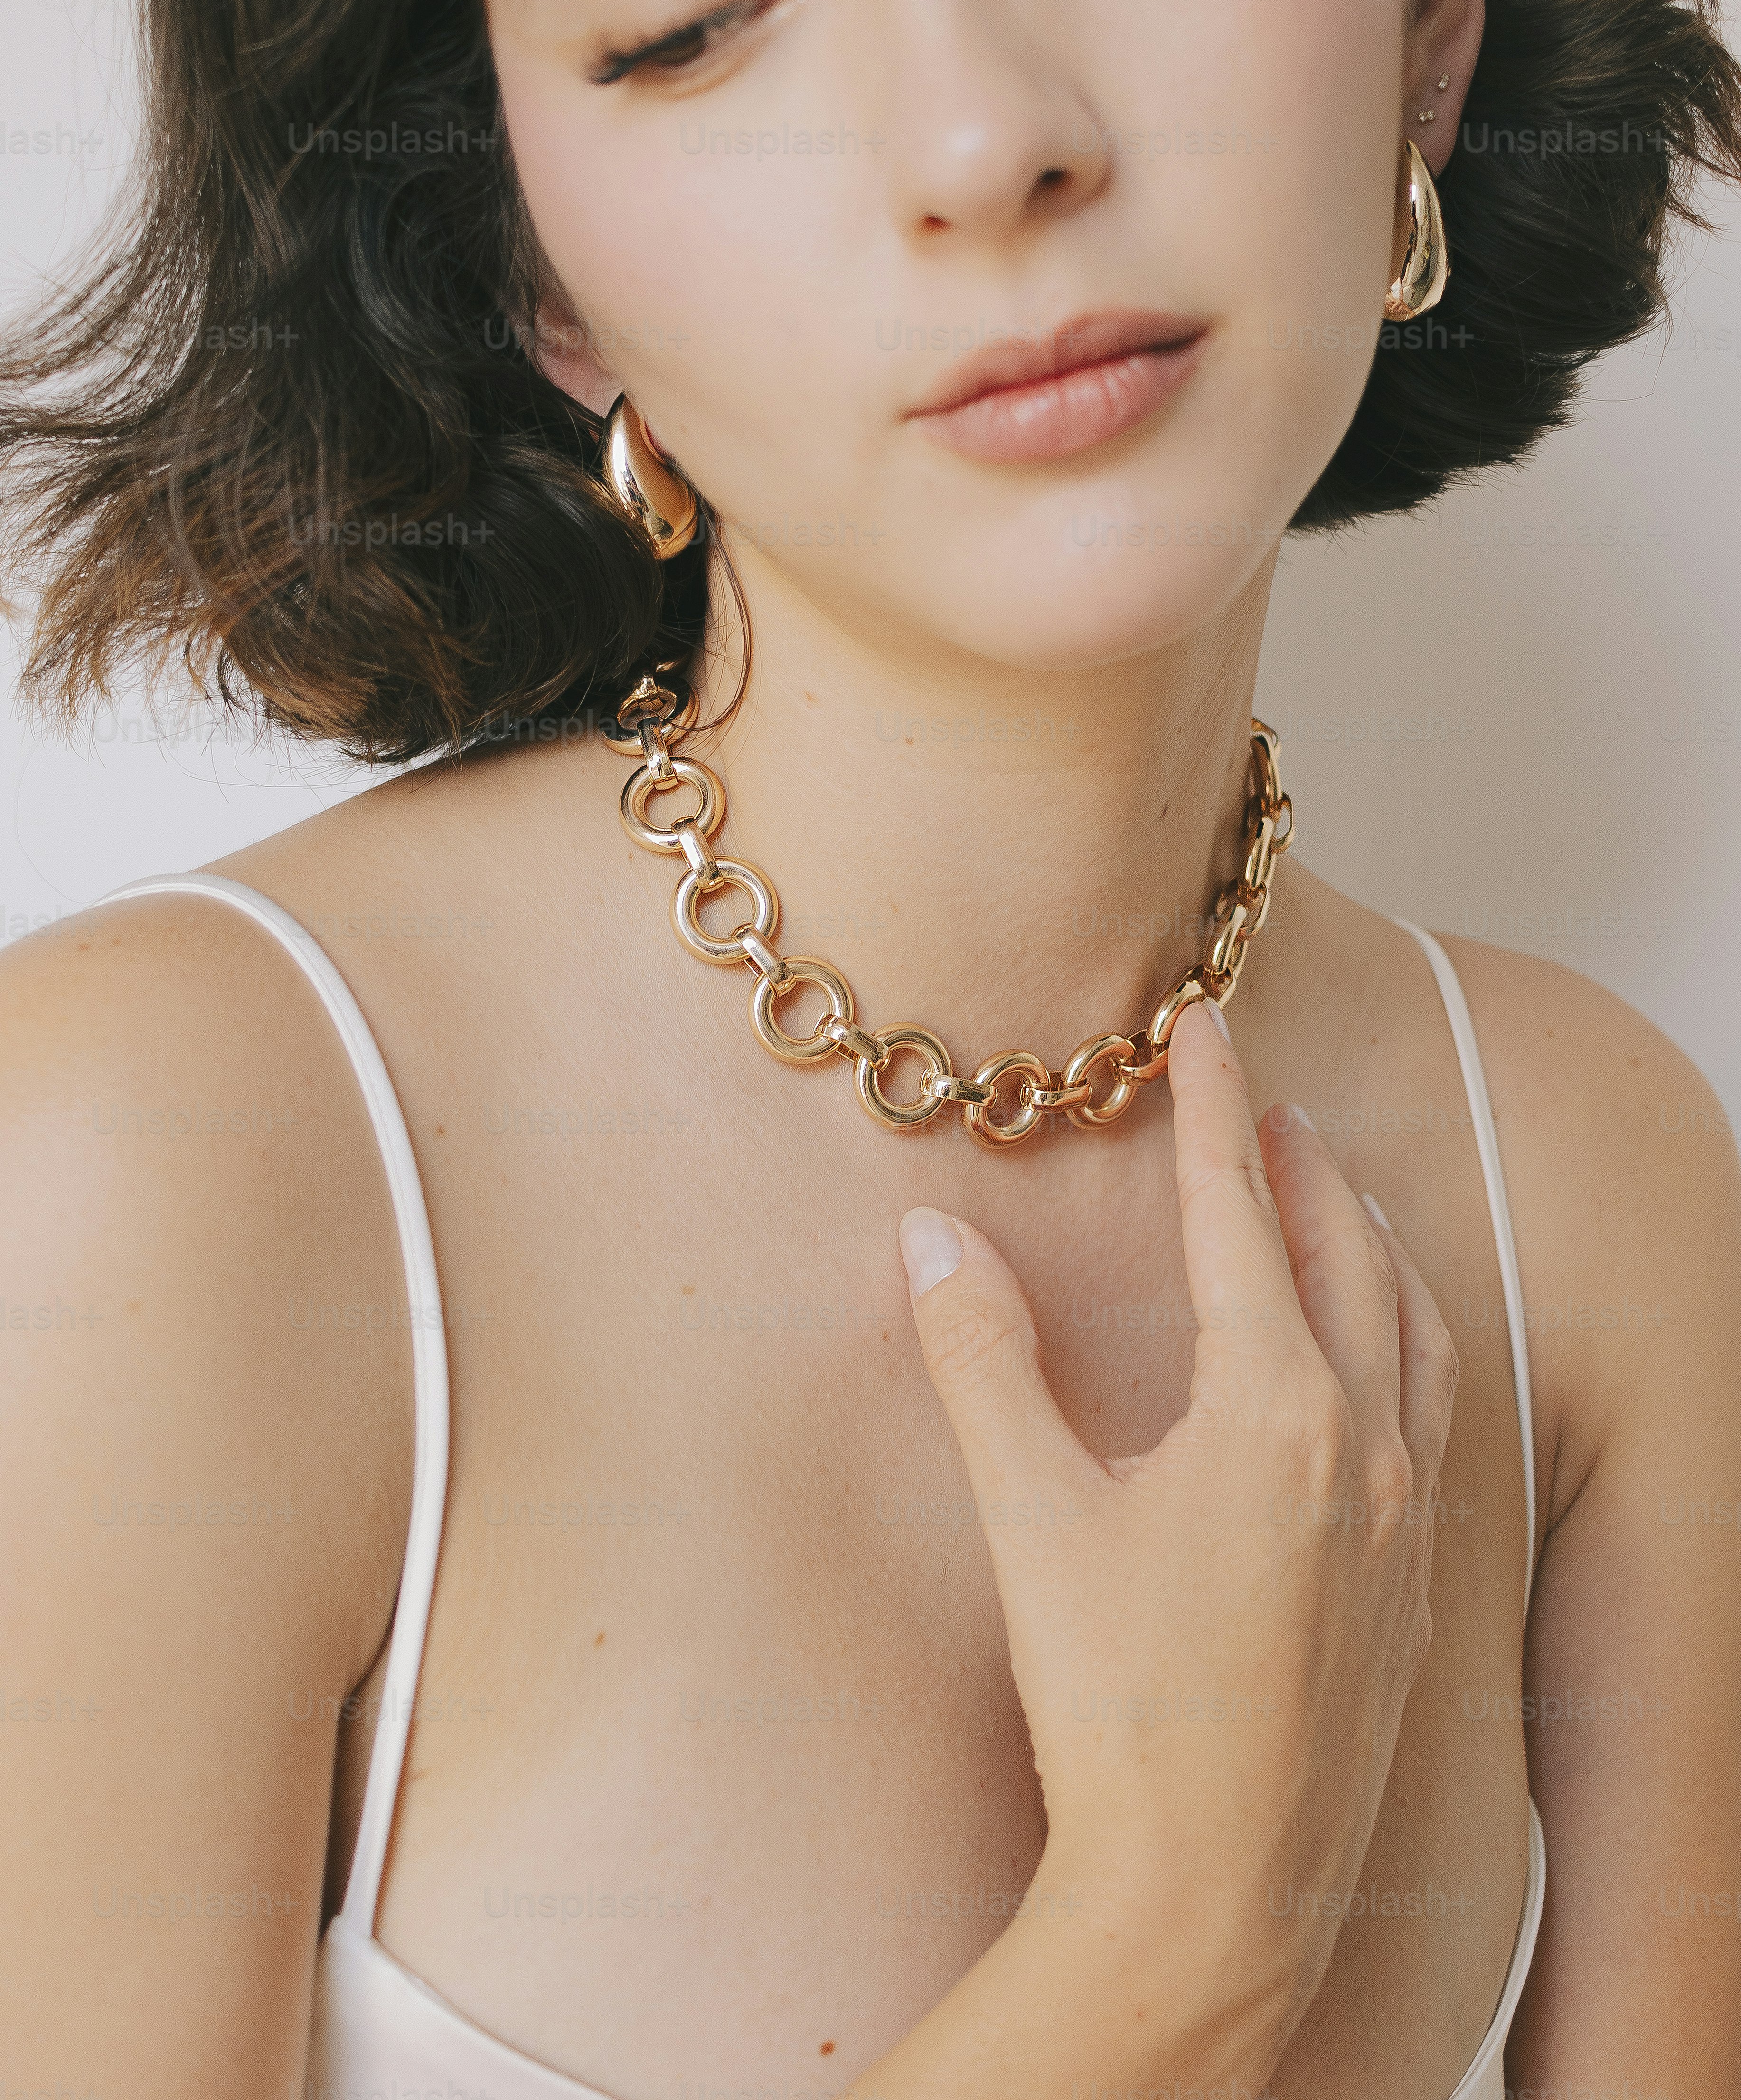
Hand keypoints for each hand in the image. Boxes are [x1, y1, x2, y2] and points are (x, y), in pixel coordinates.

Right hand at [897, 998, 1458, 2059]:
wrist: (1211, 1895)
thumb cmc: (1119, 1707)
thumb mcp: (1031, 1515)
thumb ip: (981, 1361)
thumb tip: (929, 1236)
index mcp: (1275, 1410)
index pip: (1238, 1216)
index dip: (1213, 1110)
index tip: (1204, 1025)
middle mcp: (1361, 1449)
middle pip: (1345, 1257)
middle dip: (1300, 1165)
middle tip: (1263, 1100)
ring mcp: (1399, 1524)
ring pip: (1414, 1334)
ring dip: (1372, 1249)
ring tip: (1337, 1202)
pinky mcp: (1409, 1591)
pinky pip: (1434, 1418)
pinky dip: (1408, 1345)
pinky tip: (1378, 1365)